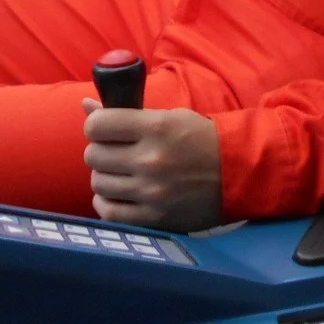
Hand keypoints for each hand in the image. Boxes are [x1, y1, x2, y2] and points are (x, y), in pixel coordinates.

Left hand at [82, 99, 221, 231]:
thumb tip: (85, 106)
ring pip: (98, 183)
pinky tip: (117, 194)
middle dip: (100, 151)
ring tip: (119, 172)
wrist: (238, 173)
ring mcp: (152, 192)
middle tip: (113, 151)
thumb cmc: (200, 140)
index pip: (98, 126)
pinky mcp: (155, 217)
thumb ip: (126, 114)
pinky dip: (106, 202)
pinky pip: (109, 213)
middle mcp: (151, 160)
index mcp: (156, 127)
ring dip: (104, 176)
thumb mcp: (168, 117)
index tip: (103, 129)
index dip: (96, 126)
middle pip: (94, 155)